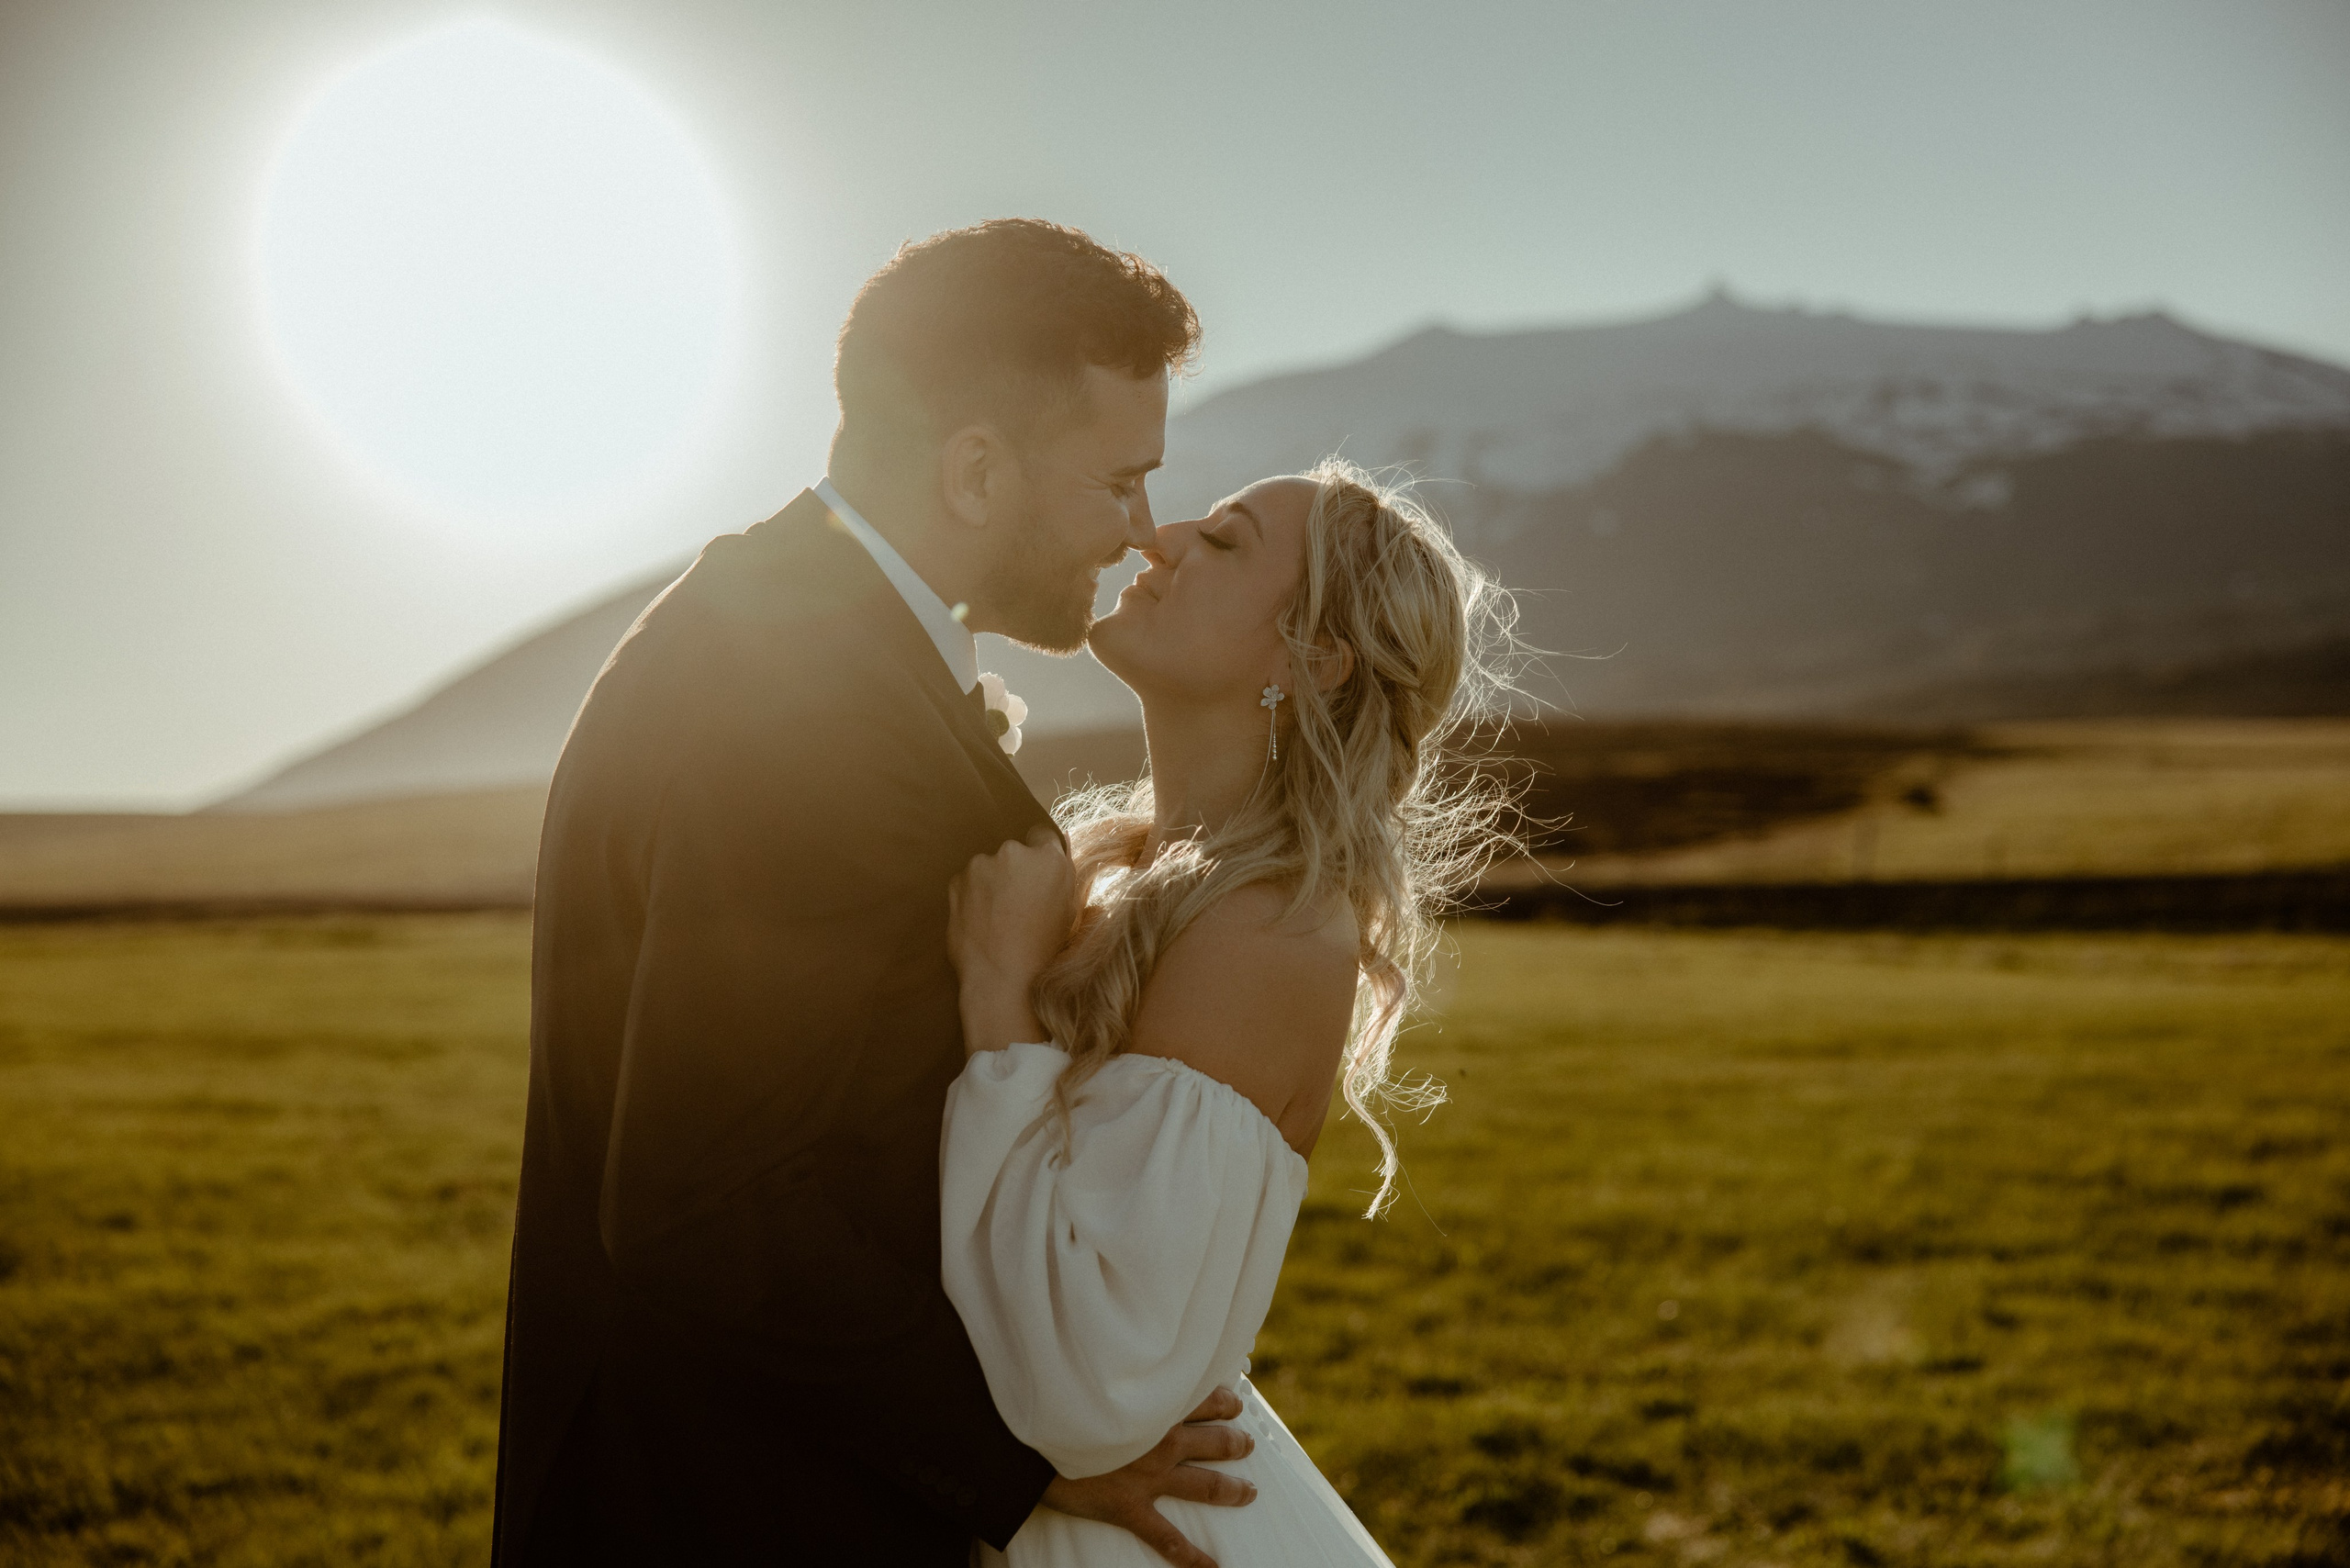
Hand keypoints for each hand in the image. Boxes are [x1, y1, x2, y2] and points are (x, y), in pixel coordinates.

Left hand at [948, 827, 1078, 1055]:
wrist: (1001, 977)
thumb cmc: (1043, 952)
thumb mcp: (1071, 913)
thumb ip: (1060, 880)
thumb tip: (1054, 867)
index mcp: (1049, 859)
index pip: (1043, 836)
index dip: (1040, 856)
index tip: (1036, 873)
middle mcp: (1014, 853)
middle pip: (1015, 852)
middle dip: (1016, 870)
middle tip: (1019, 903)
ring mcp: (982, 865)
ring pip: (989, 867)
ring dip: (992, 883)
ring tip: (998, 918)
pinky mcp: (957, 881)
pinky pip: (968, 882)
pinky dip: (973, 896)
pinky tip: (982, 922)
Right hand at [1036, 1387, 1255, 1567]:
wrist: (1029, 1440)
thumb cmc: (1061, 1402)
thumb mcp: (1097, 1379)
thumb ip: (1126, 1379)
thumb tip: (1140, 1372)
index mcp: (1155, 1404)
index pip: (1204, 1397)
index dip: (1224, 1400)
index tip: (1235, 1399)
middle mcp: (1161, 1440)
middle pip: (1213, 1440)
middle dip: (1235, 1441)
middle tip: (1247, 1443)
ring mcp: (1149, 1477)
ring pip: (1204, 1485)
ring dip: (1232, 1489)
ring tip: (1249, 1492)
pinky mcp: (1130, 1508)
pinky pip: (1168, 1539)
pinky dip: (1193, 1557)